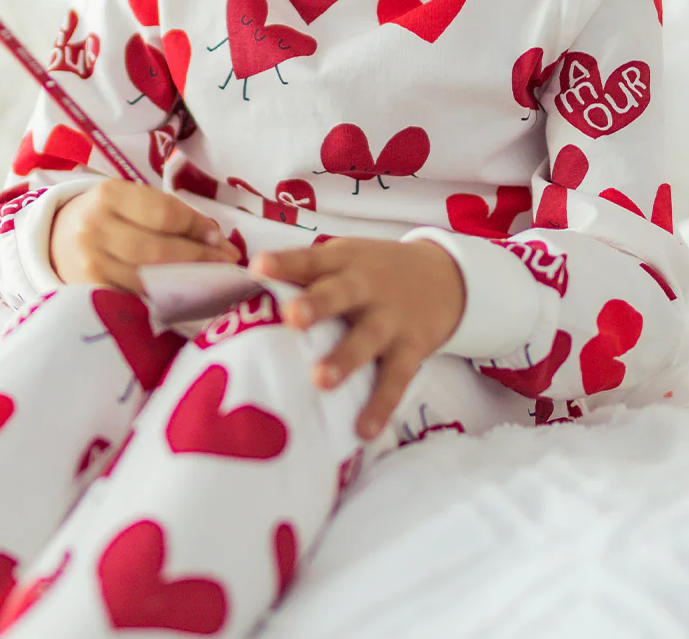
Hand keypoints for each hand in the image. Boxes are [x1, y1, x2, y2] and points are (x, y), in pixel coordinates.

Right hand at [50, 180, 239, 292]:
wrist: (55, 239)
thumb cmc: (107, 216)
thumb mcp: (130, 200)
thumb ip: (169, 213)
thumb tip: (214, 236)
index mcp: (108, 194)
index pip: (165, 214)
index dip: (199, 228)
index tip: (221, 239)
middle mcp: (94, 228)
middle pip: (160, 251)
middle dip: (201, 259)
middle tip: (227, 263)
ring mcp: (89, 263)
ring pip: (150, 280)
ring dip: (188, 283)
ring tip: (213, 282)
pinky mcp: (88, 292)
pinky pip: (135, 299)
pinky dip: (163, 300)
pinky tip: (183, 299)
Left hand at [252, 238, 464, 439]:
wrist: (444, 277)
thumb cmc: (371, 272)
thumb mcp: (344, 260)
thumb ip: (303, 276)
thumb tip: (244, 294)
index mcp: (342, 261)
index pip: (310, 259)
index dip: (285, 262)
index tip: (259, 267)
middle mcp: (366, 286)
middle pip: (340, 293)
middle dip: (317, 305)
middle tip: (292, 318)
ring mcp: (390, 318)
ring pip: (366, 339)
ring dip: (344, 359)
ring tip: (320, 380)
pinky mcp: (411, 349)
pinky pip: (395, 379)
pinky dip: (381, 405)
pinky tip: (362, 429)